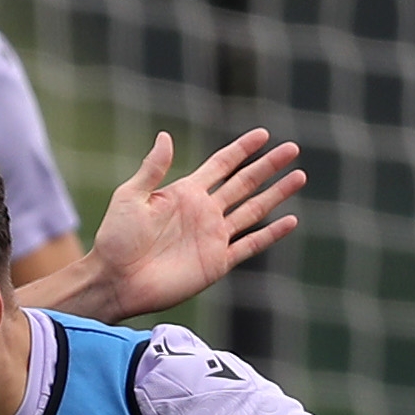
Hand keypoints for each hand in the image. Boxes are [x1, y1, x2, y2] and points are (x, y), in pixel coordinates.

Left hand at [77, 127, 304, 320]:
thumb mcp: (130, 196)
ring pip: (253, 210)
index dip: (242, 150)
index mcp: (185, 193)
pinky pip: (250, 245)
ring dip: (277, 194)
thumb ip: (152, 168)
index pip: (221, 165)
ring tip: (299, 176)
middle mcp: (204, 212)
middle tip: (292, 149)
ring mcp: (213, 237)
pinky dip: (271, 234)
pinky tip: (290, 220)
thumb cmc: (116, 239)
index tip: (263, 134)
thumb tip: (166, 135)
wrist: (116, 280)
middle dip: (268, 166)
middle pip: (244, 183)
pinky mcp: (217, 262)